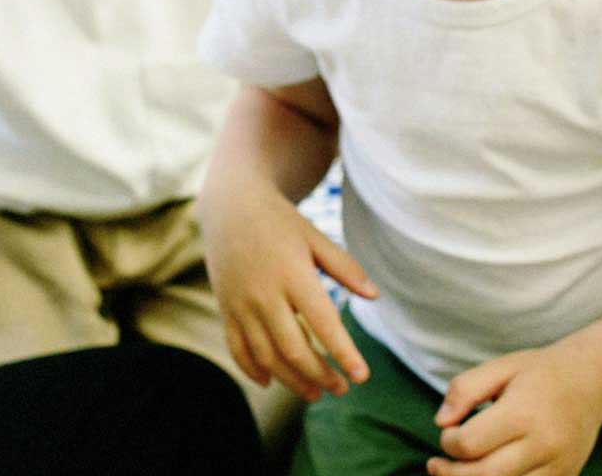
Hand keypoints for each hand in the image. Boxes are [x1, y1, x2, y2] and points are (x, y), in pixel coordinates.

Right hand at [200, 173, 378, 401]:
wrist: (229, 207)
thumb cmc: (280, 222)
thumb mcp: (315, 237)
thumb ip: (344, 267)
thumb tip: (374, 296)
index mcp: (293, 274)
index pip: (323, 323)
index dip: (343, 354)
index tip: (361, 376)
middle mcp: (265, 294)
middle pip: (294, 349)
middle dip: (321, 376)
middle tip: (341, 389)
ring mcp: (241, 305)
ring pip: (267, 357)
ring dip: (292, 381)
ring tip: (314, 394)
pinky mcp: (226, 309)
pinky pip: (238, 349)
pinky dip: (253, 370)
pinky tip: (270, 382)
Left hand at [429, 344, 601, 475]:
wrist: (592, 383)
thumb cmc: (539, 373)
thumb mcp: (500, 367)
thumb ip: (464, 389)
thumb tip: (441, 422)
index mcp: (523, 413)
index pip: (470, 444)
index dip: (448, 443)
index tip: (448, 432)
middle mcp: (543, 445)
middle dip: (451, 474)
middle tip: (436, 465)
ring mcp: (557, 467)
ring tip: (457, 473)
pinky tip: (485, 474)